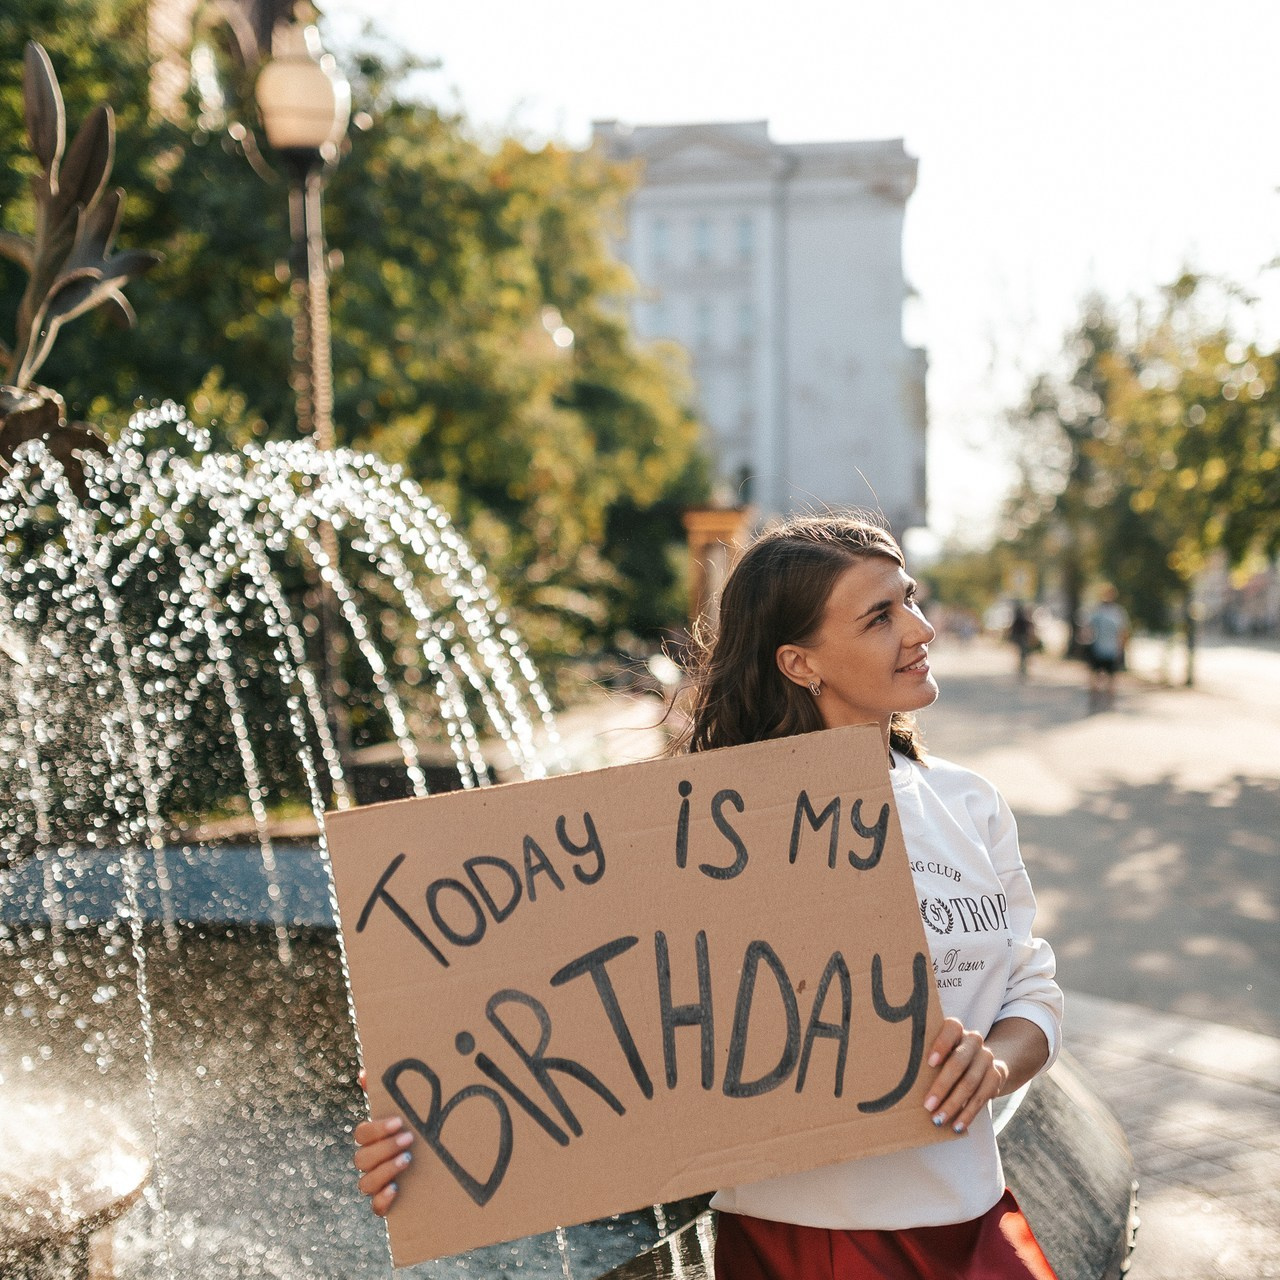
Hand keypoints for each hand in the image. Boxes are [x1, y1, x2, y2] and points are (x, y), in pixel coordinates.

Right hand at [353, 1068, 413, 1216]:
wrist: (447, 1165)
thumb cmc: (425, 1130)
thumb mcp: (413, 1110)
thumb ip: (388, 1091)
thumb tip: (364, 1073)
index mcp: (375, 1140)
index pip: (361, 1135)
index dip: (376, 1129)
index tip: (398, 1121)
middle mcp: (372, 1163)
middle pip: (361, 1159)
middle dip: (384, 1148)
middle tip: (409, 1139)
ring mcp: (378, 1184)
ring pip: (365, 1183)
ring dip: (385, 1170)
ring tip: (408, 1159)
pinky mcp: (387, 1204)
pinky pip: (375, 1208)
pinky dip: (382, 1200)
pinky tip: (396, 1189)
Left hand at [921, 1018, 1008, 1134]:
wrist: (981, 1059)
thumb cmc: (947, 1054)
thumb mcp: (938, 1048)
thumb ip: (923, 1053)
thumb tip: (894, 1074)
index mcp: (956, 1029)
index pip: (951, 1029)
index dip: (941, 1045)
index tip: (929, 1062)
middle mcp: (974, 1040)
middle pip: (959, 1062)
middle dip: (942, 1086)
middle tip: (927, 1105)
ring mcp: (987, 1058)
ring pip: (970, 1083)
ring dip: (953, 1105)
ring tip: (938, 1119)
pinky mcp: (996, 1076)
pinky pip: (982, 1097)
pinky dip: (968, 1114)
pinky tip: (957, 1125)